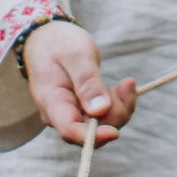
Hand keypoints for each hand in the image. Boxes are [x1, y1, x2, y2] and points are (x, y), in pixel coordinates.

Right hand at [23, 20, 139, 145]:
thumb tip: (100, 111)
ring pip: (102, 126)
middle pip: (92, 131)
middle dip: (115, 113)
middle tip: (127, 84)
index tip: (115, 132)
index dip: (93, 136)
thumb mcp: (76, 55)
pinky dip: (118, 104)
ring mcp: (71, 115)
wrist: (48, 39)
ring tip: (126, 83)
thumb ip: (87, 82)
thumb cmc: (59, 44)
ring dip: (120, 107)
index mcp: (52, 101)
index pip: (70, 130)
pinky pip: (105, 117)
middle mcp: (59, 115)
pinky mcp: (82, 112)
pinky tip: (124, 87)